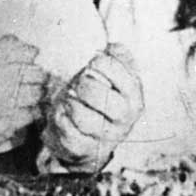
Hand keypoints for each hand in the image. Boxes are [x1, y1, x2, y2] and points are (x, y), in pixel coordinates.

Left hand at [44, 43, 142, 171]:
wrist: (85, 136)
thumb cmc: (98, 100)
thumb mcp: (113, 77)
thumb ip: (118, 59)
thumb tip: (114, 46)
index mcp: (134, 99)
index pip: (125, 78)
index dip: (105, 64)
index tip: (94, 62)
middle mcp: (124, 120)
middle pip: (103, 98)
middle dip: (84, 84)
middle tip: (78, 82)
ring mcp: (104, 137)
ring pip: (83, 117)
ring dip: (70, 102)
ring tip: (69, 97)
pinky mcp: (84, 148)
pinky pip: (67, 131)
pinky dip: (60, 117)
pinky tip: (64, 112)